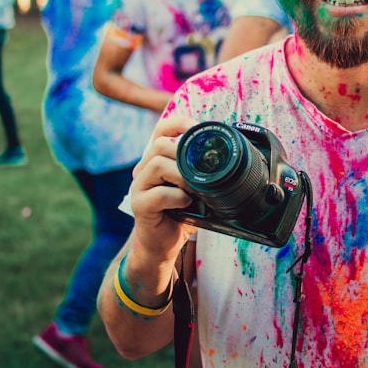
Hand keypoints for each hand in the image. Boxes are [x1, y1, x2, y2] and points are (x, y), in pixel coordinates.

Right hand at [128, 115, 198, 262]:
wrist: (164, 243)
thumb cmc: (182, 213)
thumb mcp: (195, 187)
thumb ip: (202, 170)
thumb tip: (228, 154)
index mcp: (156, 159)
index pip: (161, 129)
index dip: (180, 123)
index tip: (199, 128)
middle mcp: (144, 169)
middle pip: (160, 144)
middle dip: (185, 153)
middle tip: (202, 169)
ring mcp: (139, 187)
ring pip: (157, 165)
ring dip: (183, 175)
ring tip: (195, 188)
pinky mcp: (140, 206)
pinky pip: (158, 194)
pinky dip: (178, 197)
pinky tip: (187, 203)